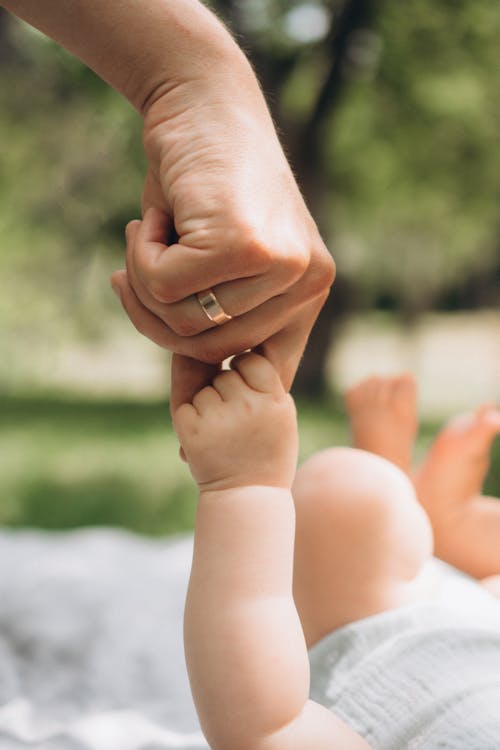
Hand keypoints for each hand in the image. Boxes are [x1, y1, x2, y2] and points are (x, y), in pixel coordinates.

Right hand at [111, 66, 334, 404]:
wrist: (203, 101)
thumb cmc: (206, 185)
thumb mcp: (222, 261)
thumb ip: (220, 314)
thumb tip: (198, 385)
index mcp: (310, 292)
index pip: (263, 372)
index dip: (215, 388)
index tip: (183, 426)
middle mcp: (309, 282)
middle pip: (212, 350)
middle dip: (156, 320)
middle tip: (131, 276)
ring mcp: (282, 264)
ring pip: (186, 323)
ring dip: (145, 285)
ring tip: (145, 237)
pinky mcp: (245, 244)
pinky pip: (166, 285)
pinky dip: (141, 255)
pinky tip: (151, 216)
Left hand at [172, 352, 297, 491]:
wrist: (249, 497)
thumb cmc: (266, 450)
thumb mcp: (279, 413)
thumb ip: (260, 380)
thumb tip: (222, 346)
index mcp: (275, 401)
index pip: (252, 360)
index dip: (247, 373)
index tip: (251, 394)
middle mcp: (248, 407)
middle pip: (226, 374)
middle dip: (227, 391)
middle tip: (239, 424)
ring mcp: (218, 419)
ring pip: (205, 389)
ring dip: (209, 404)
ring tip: (225, 434)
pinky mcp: (190, 431)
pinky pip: (186, 403)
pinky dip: (192, 417)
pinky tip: (208, 438)